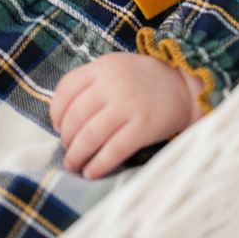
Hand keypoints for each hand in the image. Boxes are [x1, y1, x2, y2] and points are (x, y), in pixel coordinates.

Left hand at [50, 52, 204, 179]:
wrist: (183, 85)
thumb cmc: (143, 80)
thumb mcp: (115, 68)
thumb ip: (91, 84)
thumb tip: (62, 118)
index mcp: (102, 67)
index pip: (66, 89)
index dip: (56, 113)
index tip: (58, 127)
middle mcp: (113, 84)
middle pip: (75, 117)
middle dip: (66, 139)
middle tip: (69, 150)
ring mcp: (128, 105)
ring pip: (90, 136)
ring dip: (76, 156)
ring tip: (75, 165)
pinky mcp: (143, 126)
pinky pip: (113, 150)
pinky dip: (98, 165)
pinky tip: (92, 172)